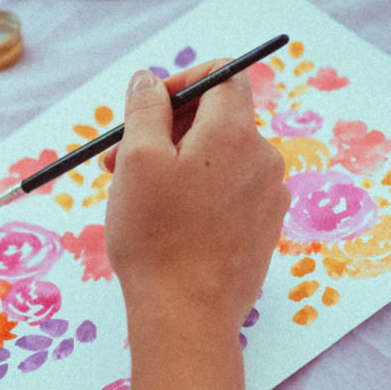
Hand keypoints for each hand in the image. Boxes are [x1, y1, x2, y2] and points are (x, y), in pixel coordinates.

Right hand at [104, 62, 288, 332]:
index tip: (149, 106)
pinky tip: (171, 221)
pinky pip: (231, 189)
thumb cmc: (155, 236)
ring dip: (179, 162)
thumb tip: (150, 80)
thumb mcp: (136, 160)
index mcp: (235, 133)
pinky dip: (200, 191)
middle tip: (121, 157)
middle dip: (168, 128)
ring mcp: (269, 196)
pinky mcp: (265, 227)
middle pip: (218, 117)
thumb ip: (145, 108)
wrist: (186, 314)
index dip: (183, 81)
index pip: (224, 75)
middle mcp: (264, 158)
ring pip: (220, 157)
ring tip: (139, 195)